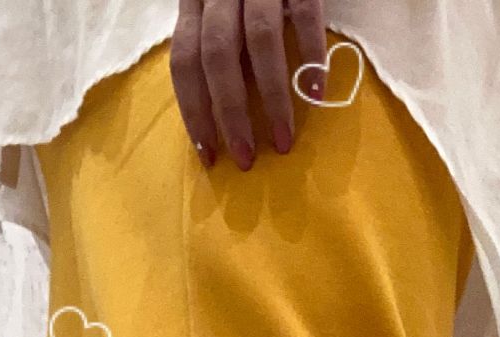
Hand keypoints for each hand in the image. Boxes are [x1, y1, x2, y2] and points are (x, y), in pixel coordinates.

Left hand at [170, 0, 327, 169]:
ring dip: (271, 97)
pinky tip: (316, 94)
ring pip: (258, 40)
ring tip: (283, 140)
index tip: (208, 155)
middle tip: (246, 158)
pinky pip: (303, 15)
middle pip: (216, 55)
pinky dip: (311, 55)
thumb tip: (221, 109)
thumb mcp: (223, 8)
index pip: (184, 59)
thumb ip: (220, 44)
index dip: (193, 109)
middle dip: (230, 113)